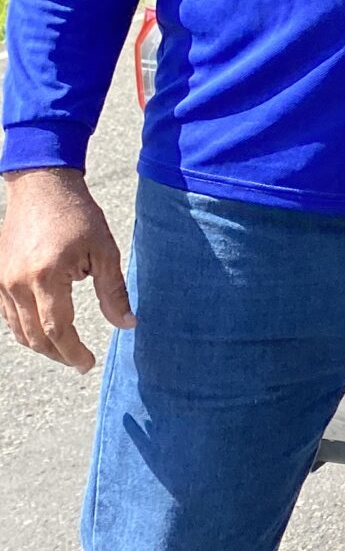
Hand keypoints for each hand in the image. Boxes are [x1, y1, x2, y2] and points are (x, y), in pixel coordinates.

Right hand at [0, 168, 133, 370]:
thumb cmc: (77, 214)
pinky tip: (44, 330)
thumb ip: (114, 291)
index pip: (57, 331)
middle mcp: (18, 282)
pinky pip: (7, 315)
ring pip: (17, 330)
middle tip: (80, 361)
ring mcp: (3, 280)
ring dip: (41, 345)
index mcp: (46, 277)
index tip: (88, 364)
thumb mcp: (105, 250)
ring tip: (65, 349)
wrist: (42, 185)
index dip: (73, 353)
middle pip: (35, 337)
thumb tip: (127, 324)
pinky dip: (25, 329)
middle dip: (58, 354)